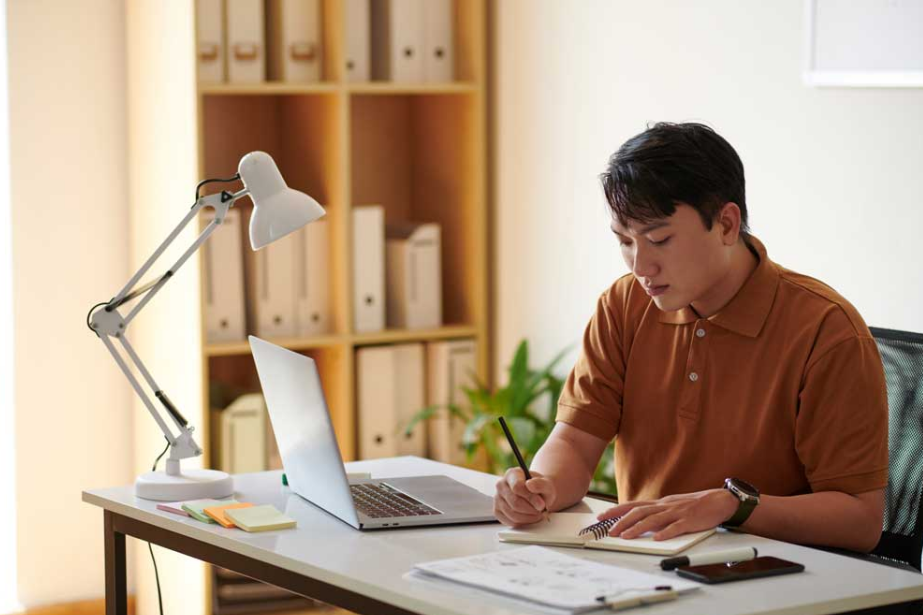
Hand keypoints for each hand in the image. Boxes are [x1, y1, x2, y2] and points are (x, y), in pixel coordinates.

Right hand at [494, 467, 556, 526]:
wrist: (537, 495)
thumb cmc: (540, 489)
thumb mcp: (546, 484)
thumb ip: (541, 484)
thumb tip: (530, 485)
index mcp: (512, 474)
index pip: (517, 487)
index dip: (530, 498)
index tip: (541, 504)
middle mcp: (501, 485)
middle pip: (515, 502)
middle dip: (531, 510)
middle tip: (541, 511)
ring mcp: (497, 498)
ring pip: (512, 514)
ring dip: (529, 517)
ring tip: (537, 514)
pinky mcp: (497, 511)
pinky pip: (510, 522)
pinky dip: (523, 522)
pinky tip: (529, 517)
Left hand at [598, 489, 737, 540]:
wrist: (718, 501)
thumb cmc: (694, 505)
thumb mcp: (671, 506)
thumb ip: (657, 513)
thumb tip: (639, 521)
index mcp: (660, 503)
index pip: (634, 505)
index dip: (617, 510)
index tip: (602, 517)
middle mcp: (665, 506)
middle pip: (639, 512)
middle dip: (622, 521)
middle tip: (610, 531)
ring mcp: (676, 513)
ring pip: (653, 520)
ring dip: (637, 528)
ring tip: (626, 537)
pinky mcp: (689, 521)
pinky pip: (676, 527)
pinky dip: (665, 533)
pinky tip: (656, 539)